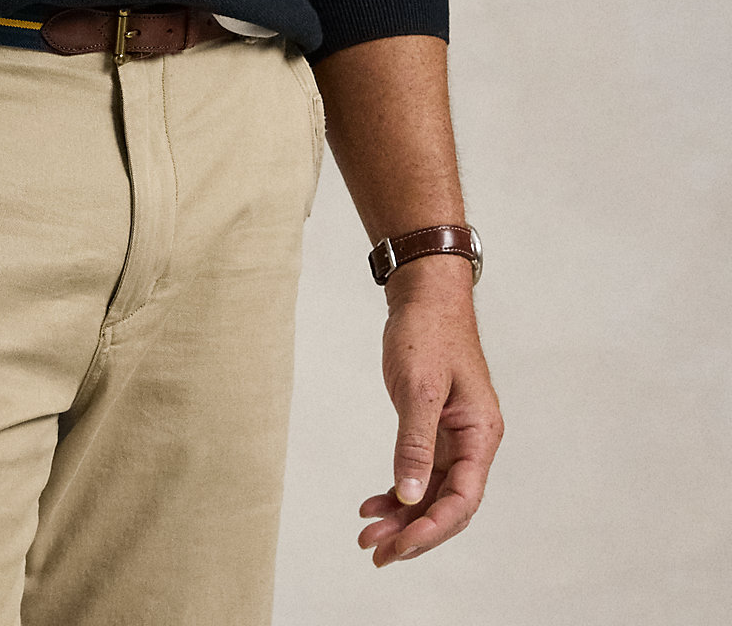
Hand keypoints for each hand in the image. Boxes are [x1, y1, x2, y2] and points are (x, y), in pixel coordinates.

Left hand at [358, 260, 503, 566]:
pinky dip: (398, 491)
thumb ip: (415, 443)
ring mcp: (455, 437)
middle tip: (376, 552)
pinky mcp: (435, 429)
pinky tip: (373, 503)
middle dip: (413, 532)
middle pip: (448, 504)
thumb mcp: (419, 388)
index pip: (462, 498)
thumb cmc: (428, 332)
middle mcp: (473, 441)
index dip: (431, 528)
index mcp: (480, 433)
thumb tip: (410, 496)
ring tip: (368, 534)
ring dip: (402, 517)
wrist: (424, 295)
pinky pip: (420, 472)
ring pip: (432, 492)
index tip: (399, 545)